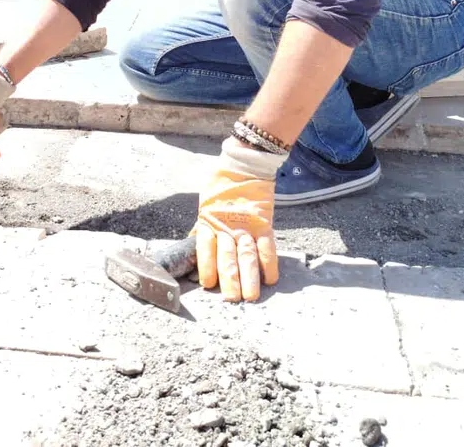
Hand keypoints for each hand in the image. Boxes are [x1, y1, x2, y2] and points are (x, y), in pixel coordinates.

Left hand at [195, 136, 285, 301]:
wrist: (244, 164)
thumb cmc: (221, 185)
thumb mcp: (206, 204)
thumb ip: (203, 226)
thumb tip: (192, 245)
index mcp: (209, 220)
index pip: (205, 247)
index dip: (206, 265)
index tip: (206, 284)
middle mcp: (227, 226)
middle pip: (227, 256)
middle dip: (230, 279)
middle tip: (232, 299)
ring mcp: (246, 225)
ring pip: (247, 254)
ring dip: (249, 276)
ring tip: (250, 296)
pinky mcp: (263, 222)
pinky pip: (267, 245)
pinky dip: (269, 262)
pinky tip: (271, 278)